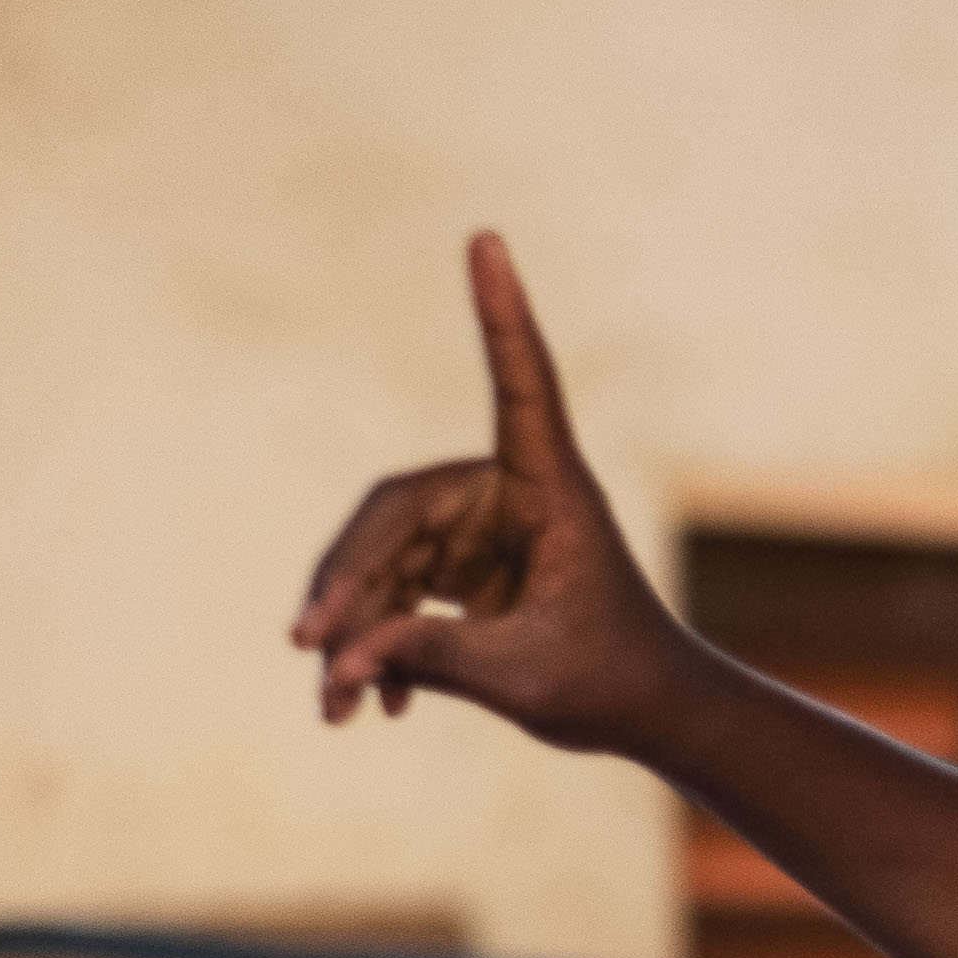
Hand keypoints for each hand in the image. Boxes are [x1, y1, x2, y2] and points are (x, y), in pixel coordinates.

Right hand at [289, 234, 706, 749]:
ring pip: (382, 563)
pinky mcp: (460, 570)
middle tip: (308, 646)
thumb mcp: (527, 678)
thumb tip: (345, 660)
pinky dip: (375, 646)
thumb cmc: (614, 685)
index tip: (488, 239)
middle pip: (395, 514)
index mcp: (552, 487)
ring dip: (351, 633)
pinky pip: (393, 595)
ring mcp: (479, 531)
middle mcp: (508, 494)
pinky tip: (369, 706)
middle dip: (348, 583)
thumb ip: (437, 662)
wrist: (649, 717)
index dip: (501, 315)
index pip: (519, 385)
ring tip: (332, 706)